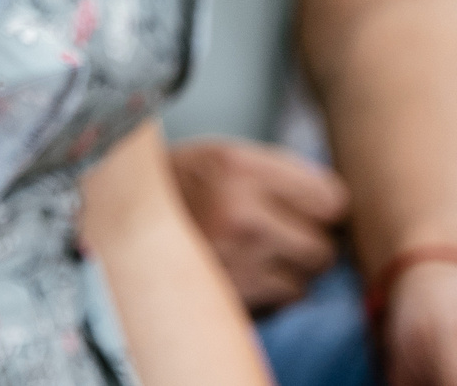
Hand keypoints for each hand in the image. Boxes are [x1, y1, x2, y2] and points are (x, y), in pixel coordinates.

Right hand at [167, 136, 347, 310]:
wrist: (118, 219)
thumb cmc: (181, 184)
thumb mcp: (225, 155)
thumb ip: (280, 173)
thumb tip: (338, 205)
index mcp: (240, 166)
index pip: (332, 200)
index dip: (327, 207)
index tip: (315, 209)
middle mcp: (238, 211)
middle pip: (324, 246)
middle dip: (313, 243)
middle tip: (290, 234)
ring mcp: (232, 257)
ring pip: (305, 279)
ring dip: (292, 271)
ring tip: (262, 253)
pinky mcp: (226, 294)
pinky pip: (282, 301)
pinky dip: (273, 291)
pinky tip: (248, 272)